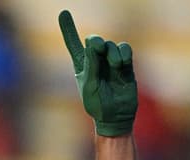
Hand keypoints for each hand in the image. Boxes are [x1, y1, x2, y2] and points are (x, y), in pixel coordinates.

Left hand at [59, 10, 137, 136]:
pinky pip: (125, 49)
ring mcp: (111, 62)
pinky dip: (124, 53)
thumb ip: (91, 64)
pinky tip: (122, 64)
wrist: (115, 117)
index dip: (68, 28)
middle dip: (97, 42)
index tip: (63, 12)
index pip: (73, 44)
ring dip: (112, 53)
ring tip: (115, 65)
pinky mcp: (125, 65)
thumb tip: (93, 43)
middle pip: (96, 41)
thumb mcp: (89, 86)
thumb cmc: (97, 105)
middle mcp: (96, 61)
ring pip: (112, 45)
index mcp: (82, 66)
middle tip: (98, 47)